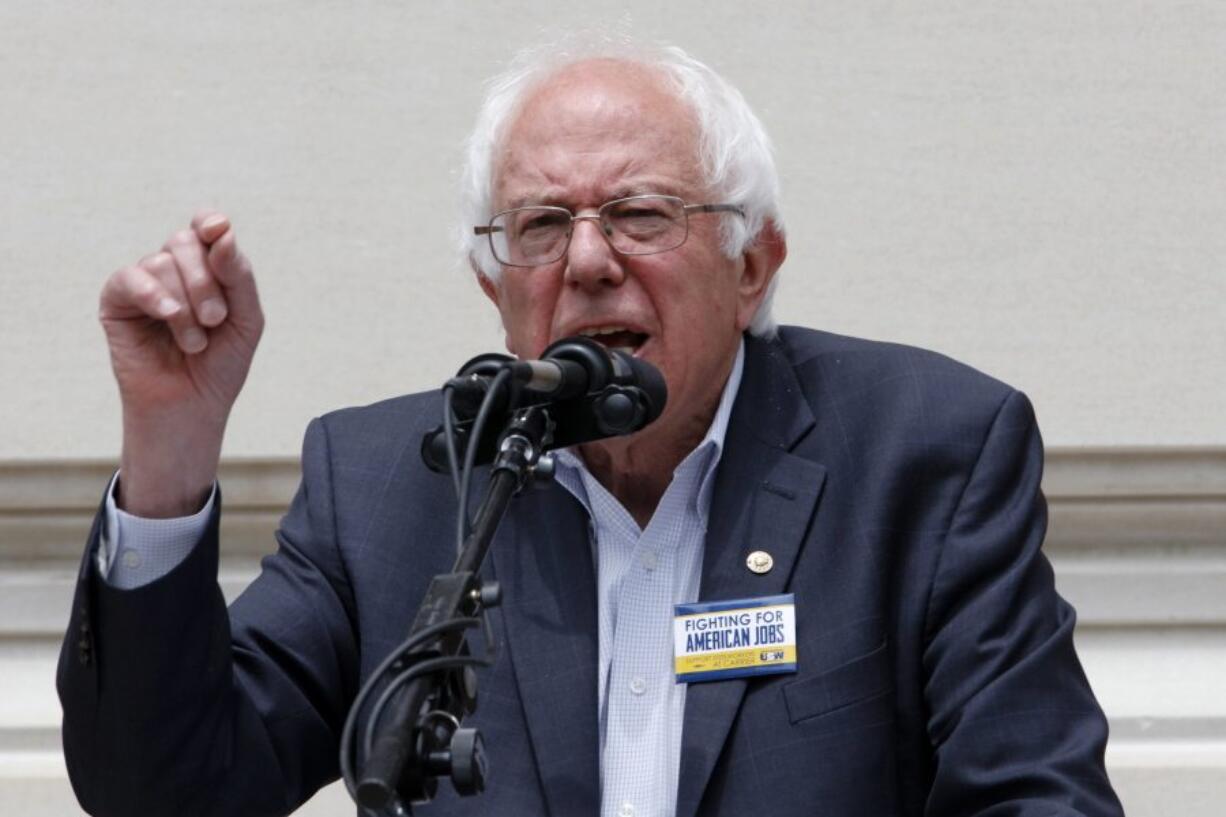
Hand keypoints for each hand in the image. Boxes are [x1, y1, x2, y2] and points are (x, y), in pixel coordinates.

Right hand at [100, 210, 263, 516]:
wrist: (192, 406)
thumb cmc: (221, 363)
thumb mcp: (246, 319)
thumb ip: (238, 275)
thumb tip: (221, 233)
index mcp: (208, 268)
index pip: (205, 227)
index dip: (210, 223)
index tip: (217, 230)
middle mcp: (174, 269)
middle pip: (184, 242)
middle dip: (205, 281)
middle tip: (216, 319)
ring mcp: (145, 283)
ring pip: (162, 263)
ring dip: (186, 306)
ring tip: (195, 342)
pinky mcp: (117, 302)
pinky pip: (130, 278)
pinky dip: (152, 294)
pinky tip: (168, 315)